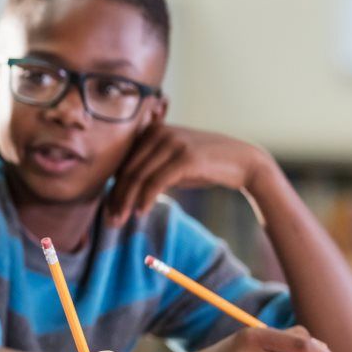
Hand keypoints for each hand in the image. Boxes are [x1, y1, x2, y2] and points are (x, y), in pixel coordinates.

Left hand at [107, 124, 274, 226]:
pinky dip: (145, 199)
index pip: (124, 162)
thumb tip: (120, 189)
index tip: (108, 209)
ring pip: (138, 177)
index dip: (113, 187)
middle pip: (127, 170)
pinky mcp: (186, 158)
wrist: (244, 161)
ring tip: (120, 220)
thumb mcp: (172, 162)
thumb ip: (149, 168)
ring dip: (126, 202)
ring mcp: (173, 143)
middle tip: (110, 220)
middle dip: (116, 198)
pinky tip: (141, 213)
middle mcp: (160, 132)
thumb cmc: (204, 165)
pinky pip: (156, 182)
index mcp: (152, 131)